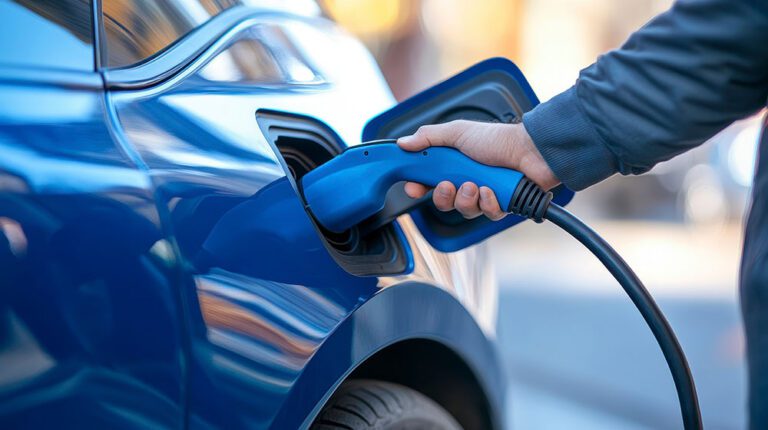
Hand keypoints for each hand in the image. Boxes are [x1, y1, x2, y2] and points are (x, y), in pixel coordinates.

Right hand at [397, 120, 558, 219]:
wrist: (532, 149)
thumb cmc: (498, 139)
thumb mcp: (457, 132)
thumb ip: (428, 138)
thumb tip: (403, 144)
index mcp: (454, 164)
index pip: (428, 181)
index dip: (419, 187)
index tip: (414, 188)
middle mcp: (467, 180)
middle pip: (444, 201)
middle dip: (443, 196)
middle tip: (448, 186)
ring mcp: (484, 194)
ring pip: (464, 210)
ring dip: (466, 199)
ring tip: (476, 186)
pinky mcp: (501, 205)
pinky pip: (486, 214)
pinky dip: (488, 203)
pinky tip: (492, 191)